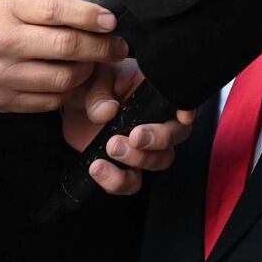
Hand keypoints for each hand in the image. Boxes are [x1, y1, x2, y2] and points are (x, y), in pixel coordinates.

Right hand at [0, 0, 127, 113]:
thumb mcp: (13, 0)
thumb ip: (53, 6)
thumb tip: (96, 16)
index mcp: (9, 13)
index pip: (57, 11)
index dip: (90, 16)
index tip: (111, 21)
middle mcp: (6, 46)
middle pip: (67, 48)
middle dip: (101, 48)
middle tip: (117, 47)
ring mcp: (5, 78)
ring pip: (64, 79)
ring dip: (87, 71)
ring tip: (91, 63)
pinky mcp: (6, 103)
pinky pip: (51, 101)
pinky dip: (68, 91)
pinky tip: (70, 79)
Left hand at [61, 59, 194, 195]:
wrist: (73, 106)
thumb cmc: (90, 85)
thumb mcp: (93, 79)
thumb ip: (99, 94)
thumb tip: (108, 112)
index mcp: (153, 93)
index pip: (180, 101)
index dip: (188, 110)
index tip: (183, 117)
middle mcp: (155, 121)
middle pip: (176, 135)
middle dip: (159, 139)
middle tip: (134, 137)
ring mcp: (143, 147)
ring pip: (159, 161)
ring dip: (138, 159)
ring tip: (110, 148)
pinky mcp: (125, 166)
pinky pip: (131, 182)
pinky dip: (117, 181)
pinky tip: (98, 168)